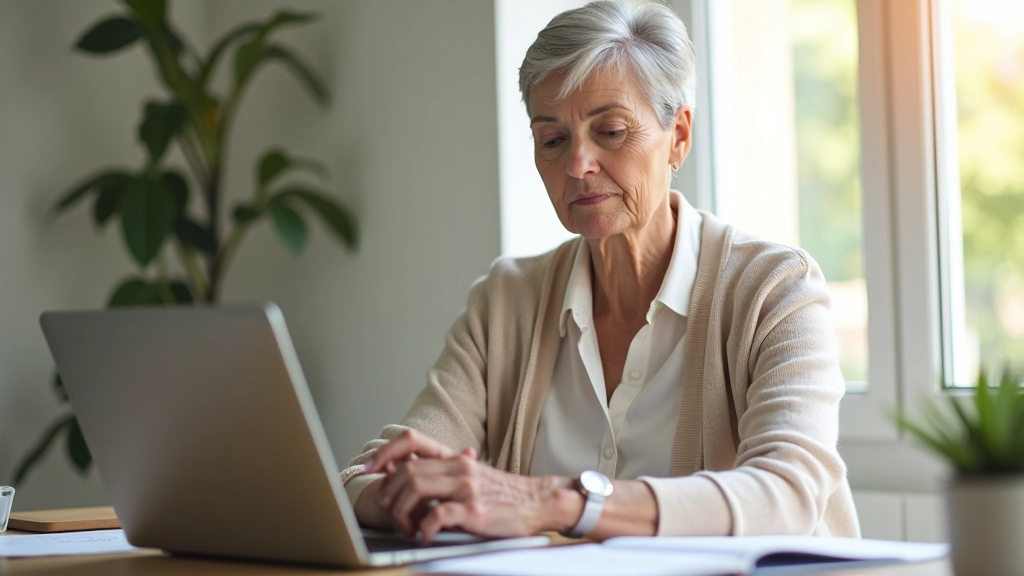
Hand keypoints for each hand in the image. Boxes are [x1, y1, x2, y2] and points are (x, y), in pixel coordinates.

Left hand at [366, 430, 578, 543]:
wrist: (538, 502)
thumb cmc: (502, 494)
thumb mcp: (470, 476)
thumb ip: (441, 471)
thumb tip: (403, 467)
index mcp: (454, 458)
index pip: (412, 440)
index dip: (386, 452)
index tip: (370, 469)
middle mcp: (458, 467)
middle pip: (406, 470)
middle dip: (388, 494)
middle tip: (390, 513)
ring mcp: (466, 488)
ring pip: (415, 488)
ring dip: (401, 512)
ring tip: (406, 527)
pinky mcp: (474, 511)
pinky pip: (436, 516)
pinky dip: (423, 529)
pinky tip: (424, 537)